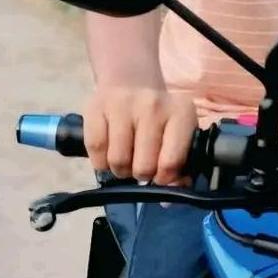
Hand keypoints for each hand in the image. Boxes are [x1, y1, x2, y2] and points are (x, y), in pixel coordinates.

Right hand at [83, 86, 198, 184]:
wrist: (131, 80)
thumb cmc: (159, 115)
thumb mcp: (178, 132)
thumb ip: (181, 165)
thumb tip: (172, 197)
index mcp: (181, 112)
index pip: (171, 162)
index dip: (164, 178)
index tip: (160, 175)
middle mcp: (153, 106)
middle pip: (143, 166)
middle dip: (140, 174)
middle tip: (140, 165)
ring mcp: (123, 106)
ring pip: (118, 162)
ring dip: (120, 170)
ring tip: (125, 159)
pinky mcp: (96, 109)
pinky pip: (96, 152)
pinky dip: (100, 162)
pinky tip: (109, 151)